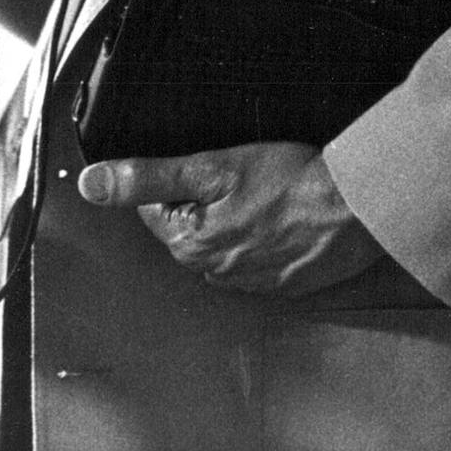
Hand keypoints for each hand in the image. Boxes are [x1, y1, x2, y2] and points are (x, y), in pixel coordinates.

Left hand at [76, 141, 386, 295]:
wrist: (358, 208)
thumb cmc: (291, 181)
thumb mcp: (211, 166)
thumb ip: (148, 177)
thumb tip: (92, 184)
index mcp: (190, 244)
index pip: (153, 210)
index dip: (175, 180)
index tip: (203, 165)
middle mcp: (216, 272)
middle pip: (188, 226)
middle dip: (204, 200)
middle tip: (239, 174)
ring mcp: (252, 282)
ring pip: (223, 242)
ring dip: (234, 220)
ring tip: (264, 194)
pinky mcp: (285, 284)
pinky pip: (258, 258)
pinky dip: (264, 237)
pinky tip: (283, 216)